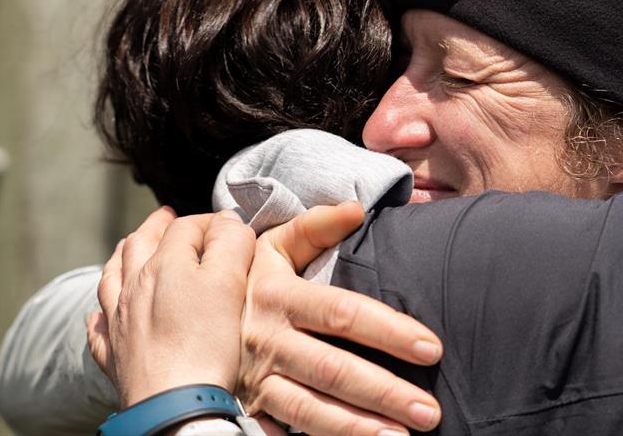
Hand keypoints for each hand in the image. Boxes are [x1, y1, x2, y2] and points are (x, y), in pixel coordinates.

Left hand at [87, 206, 254, 407]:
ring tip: (129, 247)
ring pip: (112, 277)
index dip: (210, 221)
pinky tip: (99, 314)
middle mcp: (134, 287)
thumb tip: (229, 219)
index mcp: (164, 265)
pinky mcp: (115, 355)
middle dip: (156, 226)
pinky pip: (98, 328)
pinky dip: (100, 314)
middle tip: (167, 217)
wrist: (176, 405)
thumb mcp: (229, 283)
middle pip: (140, 243)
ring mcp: (119, 321)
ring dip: (122, 257)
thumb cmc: (206, 342)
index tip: (230, 227)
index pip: (185, 227)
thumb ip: (230, 244)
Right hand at [238, 202, 443, 434]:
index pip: (342, 313)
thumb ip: (314, 226)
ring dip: (357, 428)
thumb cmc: (250, 277)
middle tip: (430, 411)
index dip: (388, 331)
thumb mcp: (273, 245)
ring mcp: (259, 378)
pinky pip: (286, 429)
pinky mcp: (253, 405)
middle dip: (383, 392)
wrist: (191, 312)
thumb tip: (357, 209)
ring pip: (310, 409)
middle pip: (333, 369)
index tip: (431, 348)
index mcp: (280, 296)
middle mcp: (269, 340)